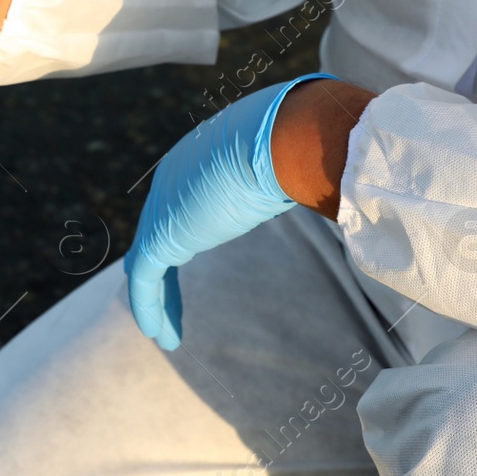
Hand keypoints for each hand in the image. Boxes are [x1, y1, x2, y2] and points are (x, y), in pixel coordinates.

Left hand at [124, 73, 335, 349]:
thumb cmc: (298, 145)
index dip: (187, 235)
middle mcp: (174, 177)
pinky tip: (161, 336)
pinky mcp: (162, 234)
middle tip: (170, 305)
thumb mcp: (292, 164)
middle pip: (162, 233)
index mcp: (201, 156)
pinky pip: (145, 279)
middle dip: (163, 271)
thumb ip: (293, 179)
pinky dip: (150, 307)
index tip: (194, 260)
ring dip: (156, 299)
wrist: (280, 139)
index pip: (184, 204)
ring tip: (166, 335)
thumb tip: (330, 188)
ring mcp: (163, 205)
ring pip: (149, 261)